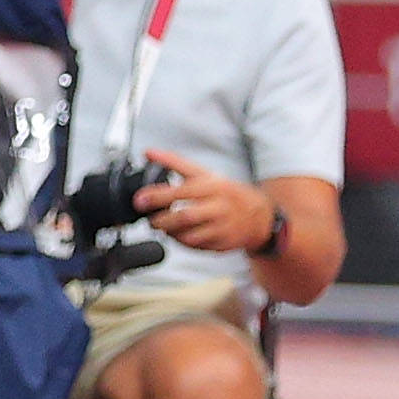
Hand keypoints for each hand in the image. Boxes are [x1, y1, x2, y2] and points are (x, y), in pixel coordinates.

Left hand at [135, 149, 277, 253]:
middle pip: (185, 217)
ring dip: (170, 233)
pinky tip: (177, 235)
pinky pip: (197, 246)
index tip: (140, 200)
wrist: (258, 216)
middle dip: (161, 220)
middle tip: (149, 219)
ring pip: (190, 236)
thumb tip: (148, 152)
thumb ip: (174, 163)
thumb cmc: (224, 192)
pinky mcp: (222, 244)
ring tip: (162, 227)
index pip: (182, 191)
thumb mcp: (203, 173)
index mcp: (212, 186)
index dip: (158, 196)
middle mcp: (219, 207)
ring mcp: (222, 228)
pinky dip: (182, 242)